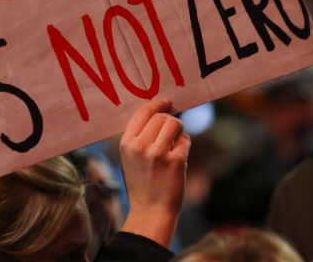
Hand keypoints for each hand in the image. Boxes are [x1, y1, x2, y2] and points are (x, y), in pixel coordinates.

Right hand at [119, 99, 189, 247]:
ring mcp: (158, 154)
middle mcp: (140, 147)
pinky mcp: (176, 161)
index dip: (156, 104)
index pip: (143, 113)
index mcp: (126, 144)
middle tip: (171, 132)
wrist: (151, 210)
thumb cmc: (141, 182)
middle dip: (169, 121)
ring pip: (175, 124)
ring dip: (178, 131)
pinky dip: (184, 144)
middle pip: (161, 117)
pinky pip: (185, 139)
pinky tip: (179, 156)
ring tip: (174, 144)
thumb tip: (158, 110)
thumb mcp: (130, 157)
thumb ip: (139, 136)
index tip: (166, 102)